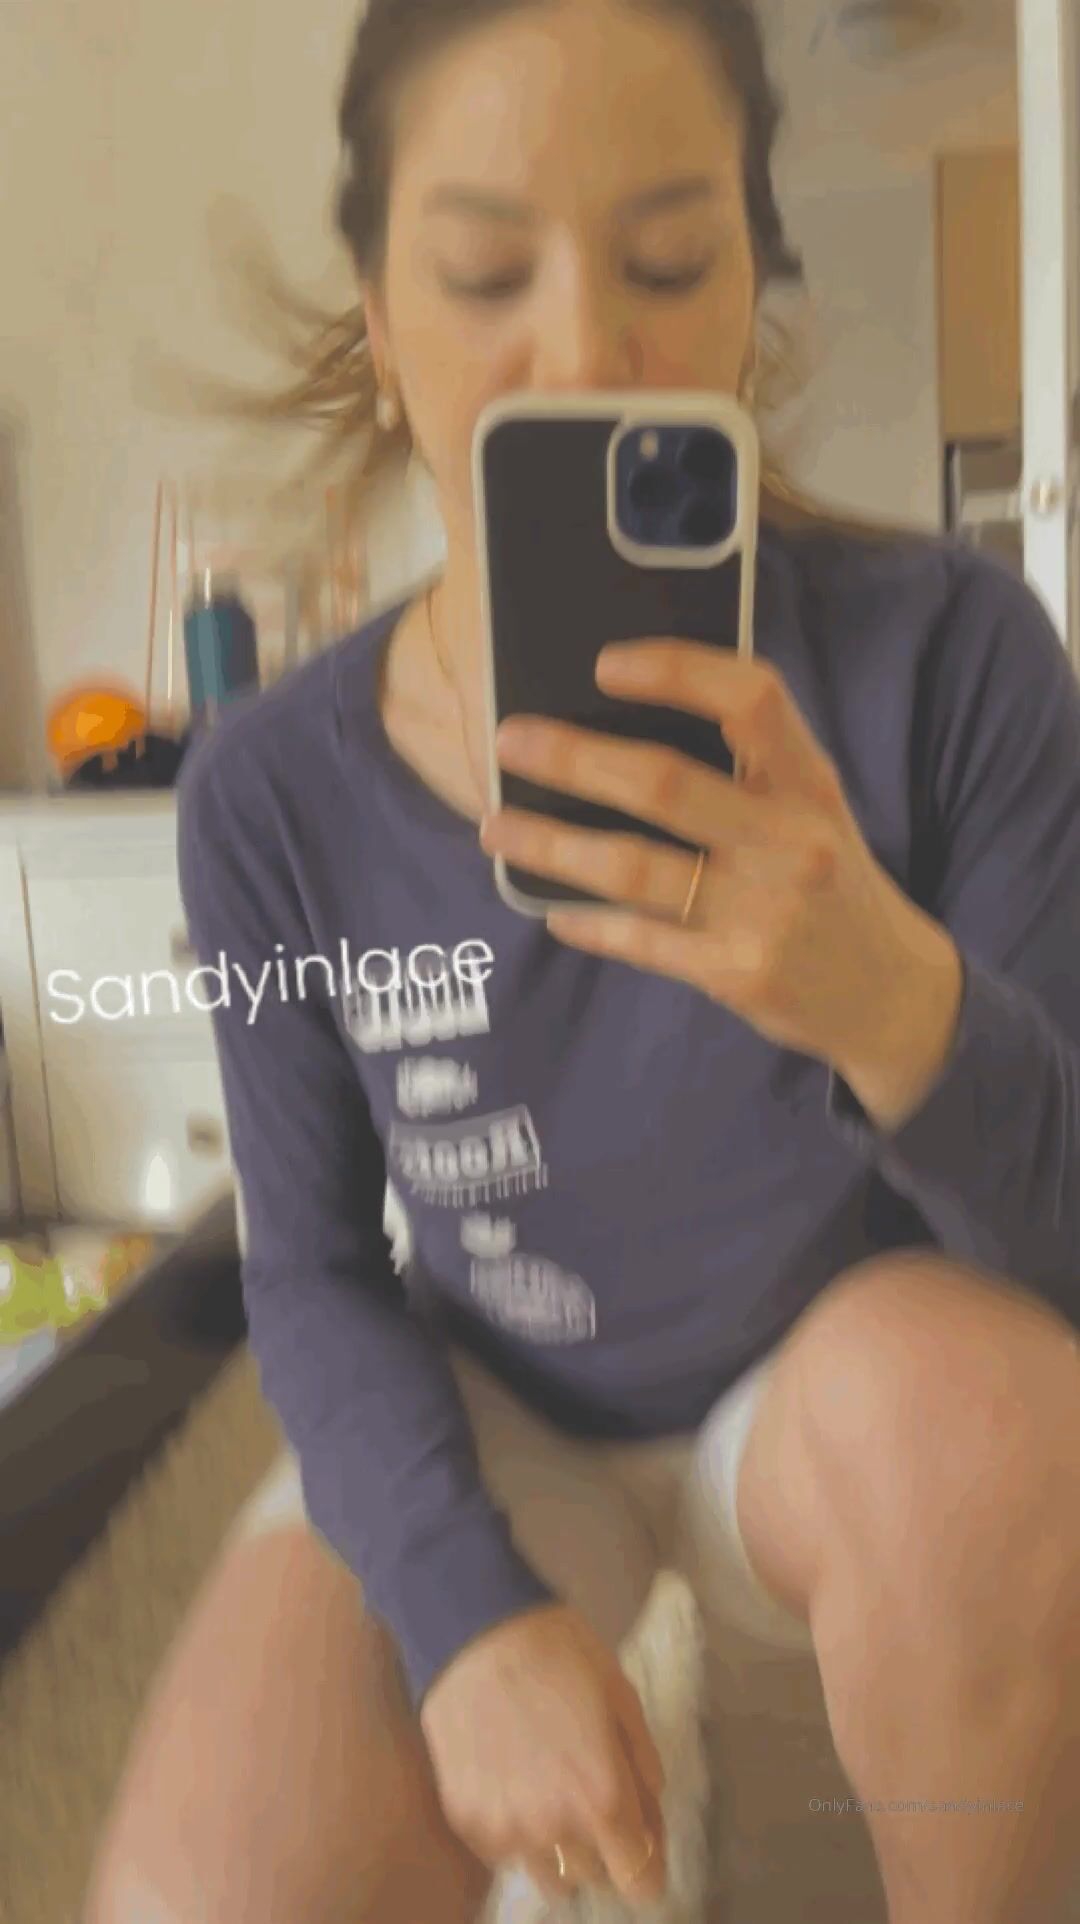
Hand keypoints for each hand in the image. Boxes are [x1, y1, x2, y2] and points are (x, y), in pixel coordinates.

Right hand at [420, 1602, 667, 1907]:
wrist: (476, 1629)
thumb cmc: (558, 1652)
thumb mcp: (621, 1696)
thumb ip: (644, 1765)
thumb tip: (650, 1817)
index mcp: (603, 1796)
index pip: (640, 1882)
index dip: (648, 1864)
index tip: (641, 1840)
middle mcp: (555, 1828)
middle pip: (594, 1876)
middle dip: (602, 1844)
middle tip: (589, 1792)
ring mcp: (506, 1830)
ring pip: (549, 1873)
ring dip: (558, 1846)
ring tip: (547, 1791)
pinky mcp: (466, 1821)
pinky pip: (505, 1852)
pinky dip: (515, 1829)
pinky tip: (511, 1780)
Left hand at [481, 641, 962, 1103]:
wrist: (889, 993)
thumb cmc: (830, 883)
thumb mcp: (813, 810)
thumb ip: (747, 769)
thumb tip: (623, 725)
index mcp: (809, 784)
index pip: (751, 700)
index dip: (678, 671)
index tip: (607, 663)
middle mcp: (791, 842)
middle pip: (665, 784)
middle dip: (573, 758)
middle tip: (509, 741)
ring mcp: (763, 912)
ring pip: (633, 868)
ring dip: (552, 844)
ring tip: (498, 826)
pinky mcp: (736, 974)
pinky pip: (639, 941)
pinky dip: (589, 921)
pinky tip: (554, 906)